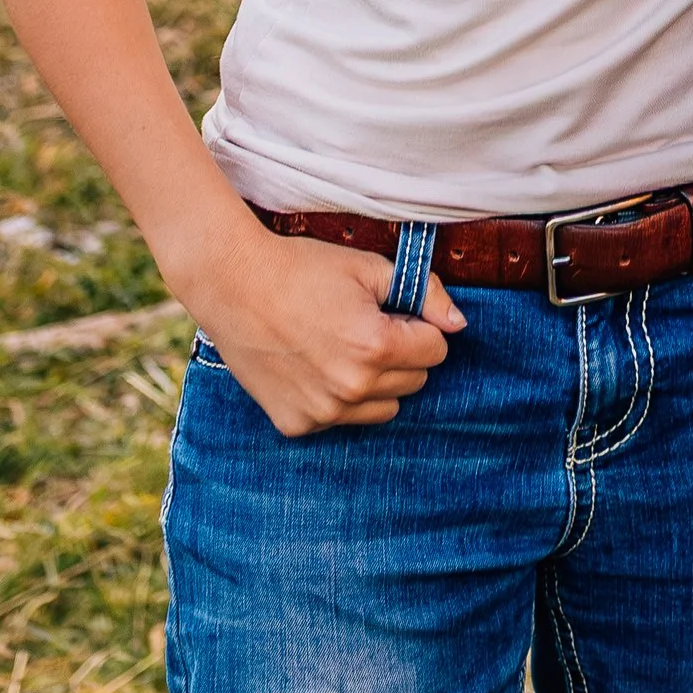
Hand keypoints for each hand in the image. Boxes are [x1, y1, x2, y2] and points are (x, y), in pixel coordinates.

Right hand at [182, 230, 465, 437]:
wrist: (233, 284)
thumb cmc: (303, 269)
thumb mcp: (369, 267)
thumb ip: (424, 294)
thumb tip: (459, 324)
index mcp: (375, 348)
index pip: (436, 352)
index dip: (421, 327)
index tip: (396, 312)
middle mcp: (351, 390)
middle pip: (413, 383)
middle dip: (403, 355)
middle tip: (367, 326)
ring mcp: (322, 412)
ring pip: (382, 409)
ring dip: (376, 383)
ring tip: (343, 347)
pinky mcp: (296, 425)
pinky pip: (340, 420)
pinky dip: (338, 399)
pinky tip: (314, 365)